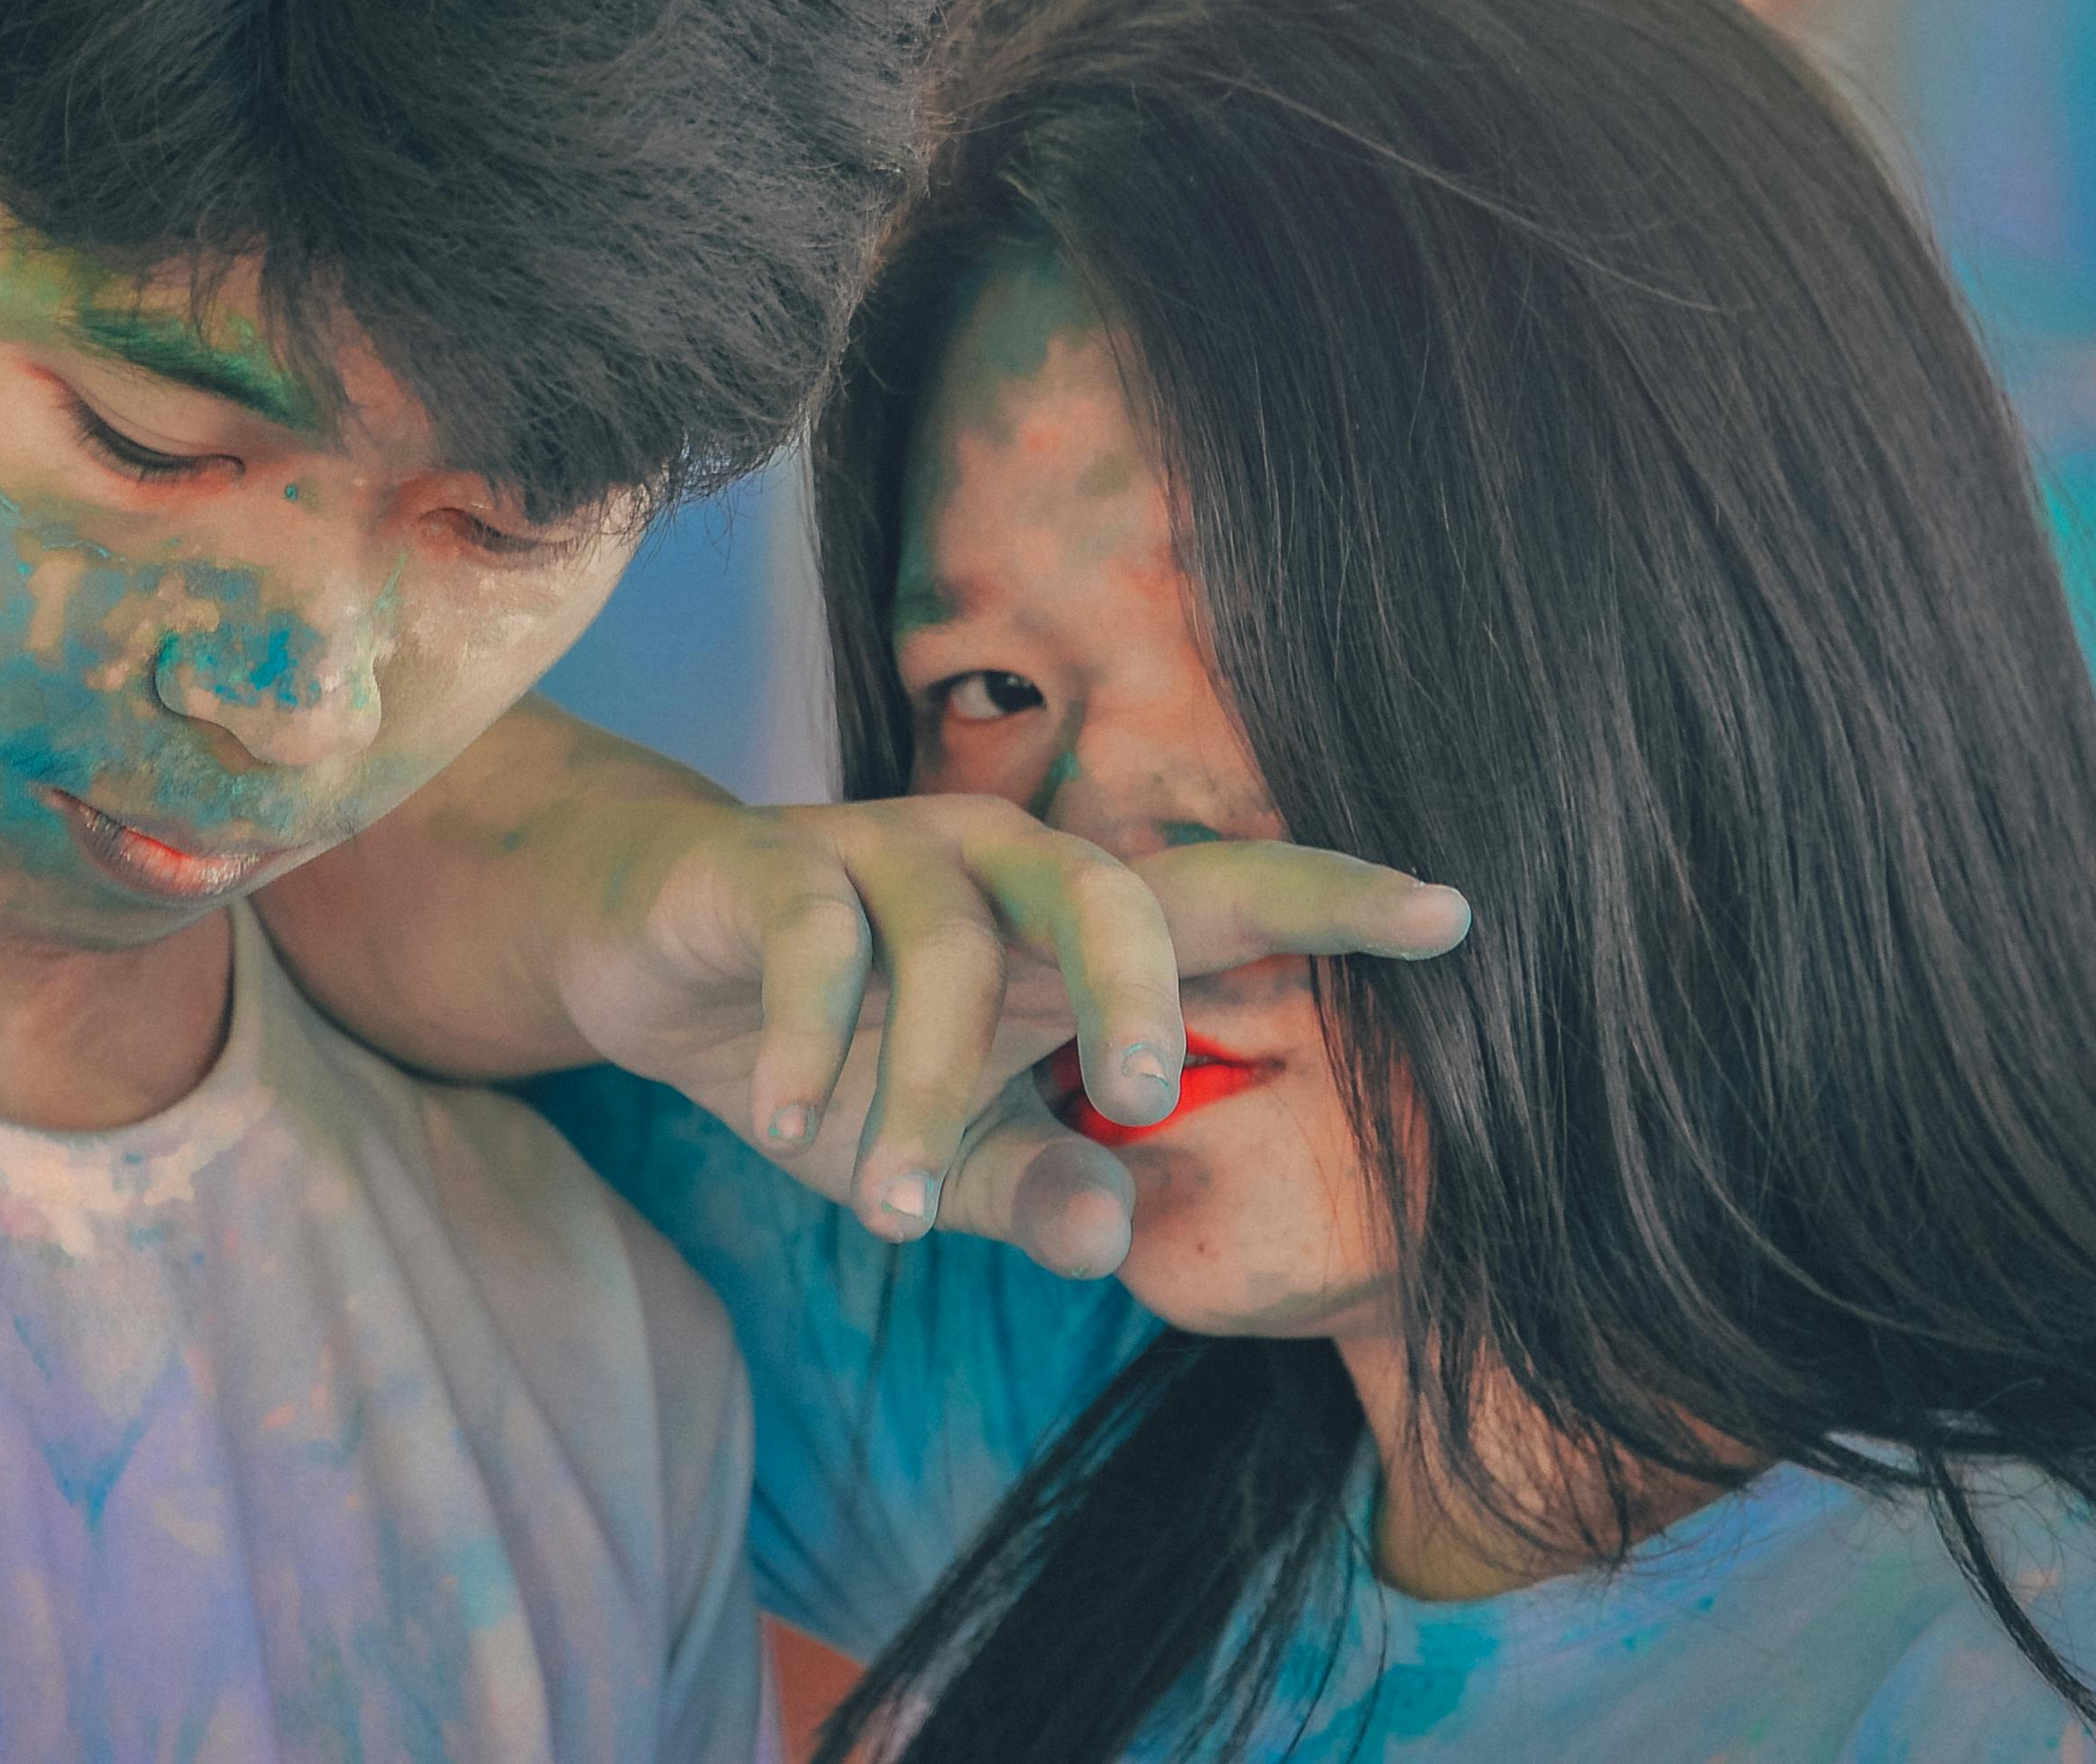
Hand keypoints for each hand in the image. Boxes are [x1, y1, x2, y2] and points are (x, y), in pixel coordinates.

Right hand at [537, 793, 1466, 1277]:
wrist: (640, 950)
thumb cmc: (827, 1048)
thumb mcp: (933, 1154)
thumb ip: (1028, 1193)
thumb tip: (1115, 1244)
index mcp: (1066, 931)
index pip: (1226, 901)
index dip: (1336, 901)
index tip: (1456, 915)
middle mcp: (994, 864)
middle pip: (1108, 883)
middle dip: (1140, 988)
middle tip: (1151, 1098)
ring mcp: (882, 850)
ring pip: (949, 938)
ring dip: (922, 1088)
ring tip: (888, 1212)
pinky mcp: (772, 863)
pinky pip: (815, 938)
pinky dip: (815, 1042)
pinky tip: (801, 1124)